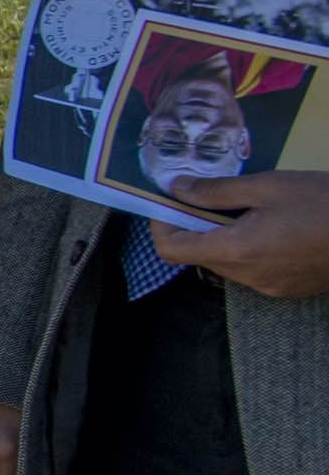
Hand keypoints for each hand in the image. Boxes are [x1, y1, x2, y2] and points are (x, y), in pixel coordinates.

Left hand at [149, 171, 328, 299]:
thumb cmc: (324, 202)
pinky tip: (271, 227)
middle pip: (197, 256)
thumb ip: (217, 191)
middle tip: (207, 196)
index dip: (161, 225)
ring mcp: (269, 287)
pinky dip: (248, 249)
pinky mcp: (287, 289)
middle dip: (194, 227)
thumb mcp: (268, 186)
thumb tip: (177, 188)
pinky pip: (251, 271)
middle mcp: (248, 277)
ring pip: (224, 264)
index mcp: (237, 250)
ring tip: (247, 209)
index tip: (168, 202)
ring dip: (222, 238)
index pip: (171, 250)